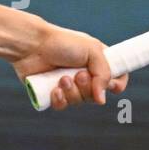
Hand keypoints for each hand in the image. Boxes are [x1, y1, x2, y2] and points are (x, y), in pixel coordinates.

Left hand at [11, 24, 128, 110]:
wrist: (32, 46)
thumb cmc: (62, 43)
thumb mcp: (92, 51)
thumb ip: (104, 73)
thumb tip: (102, 100)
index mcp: (97, 62)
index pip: (116, 78)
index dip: (116, 85)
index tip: (112, 86)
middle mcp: (84, 74)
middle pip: (97, 95)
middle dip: (88, 87)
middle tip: (79, 74)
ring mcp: (68, 85)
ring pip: (79, 101)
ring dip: (73, 92)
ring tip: (62, 78)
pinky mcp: (52, 92)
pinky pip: (62, 106)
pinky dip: (60, 100)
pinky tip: (54, 89)